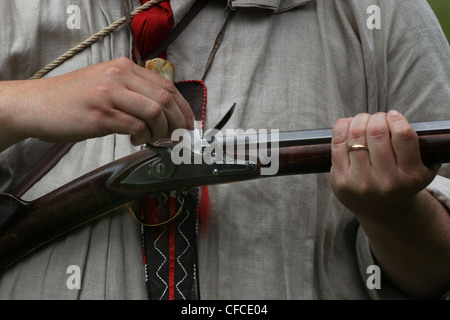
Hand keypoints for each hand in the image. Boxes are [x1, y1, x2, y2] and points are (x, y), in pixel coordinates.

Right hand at [1, 57, 193, 148]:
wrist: (37, 104)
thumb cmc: (73, 98)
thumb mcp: (106, 83)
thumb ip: (132, 91)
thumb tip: (162, 111)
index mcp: (124, 67)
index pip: (167, 86)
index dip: (183, 108)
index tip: (189, 124)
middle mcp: (119, 76)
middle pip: (165, 99)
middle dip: (178, 123)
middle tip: (178, 138)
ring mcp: (110, 94)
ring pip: (154, 113)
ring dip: (161, 132)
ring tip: (152, 139)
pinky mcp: (101, 114)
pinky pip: (136, 127)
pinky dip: (143, 138)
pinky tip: (136, 140)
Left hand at [329, 111, 437, 218]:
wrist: (382, 211)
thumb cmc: (401, 181)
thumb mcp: (421, 168)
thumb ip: (416, 145)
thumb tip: (395, 118)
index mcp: (410, 176)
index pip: (403, 135)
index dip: (396, 119)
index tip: (393, 116)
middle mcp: (385, 181)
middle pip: (376, 132)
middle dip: (376, 118)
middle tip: (377, 119)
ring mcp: (360, 182)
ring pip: (355, 134)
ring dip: (359, 120)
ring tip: (364, 121)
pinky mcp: (340, 180)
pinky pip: (337, 143)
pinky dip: (342, 127)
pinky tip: (348, 126)